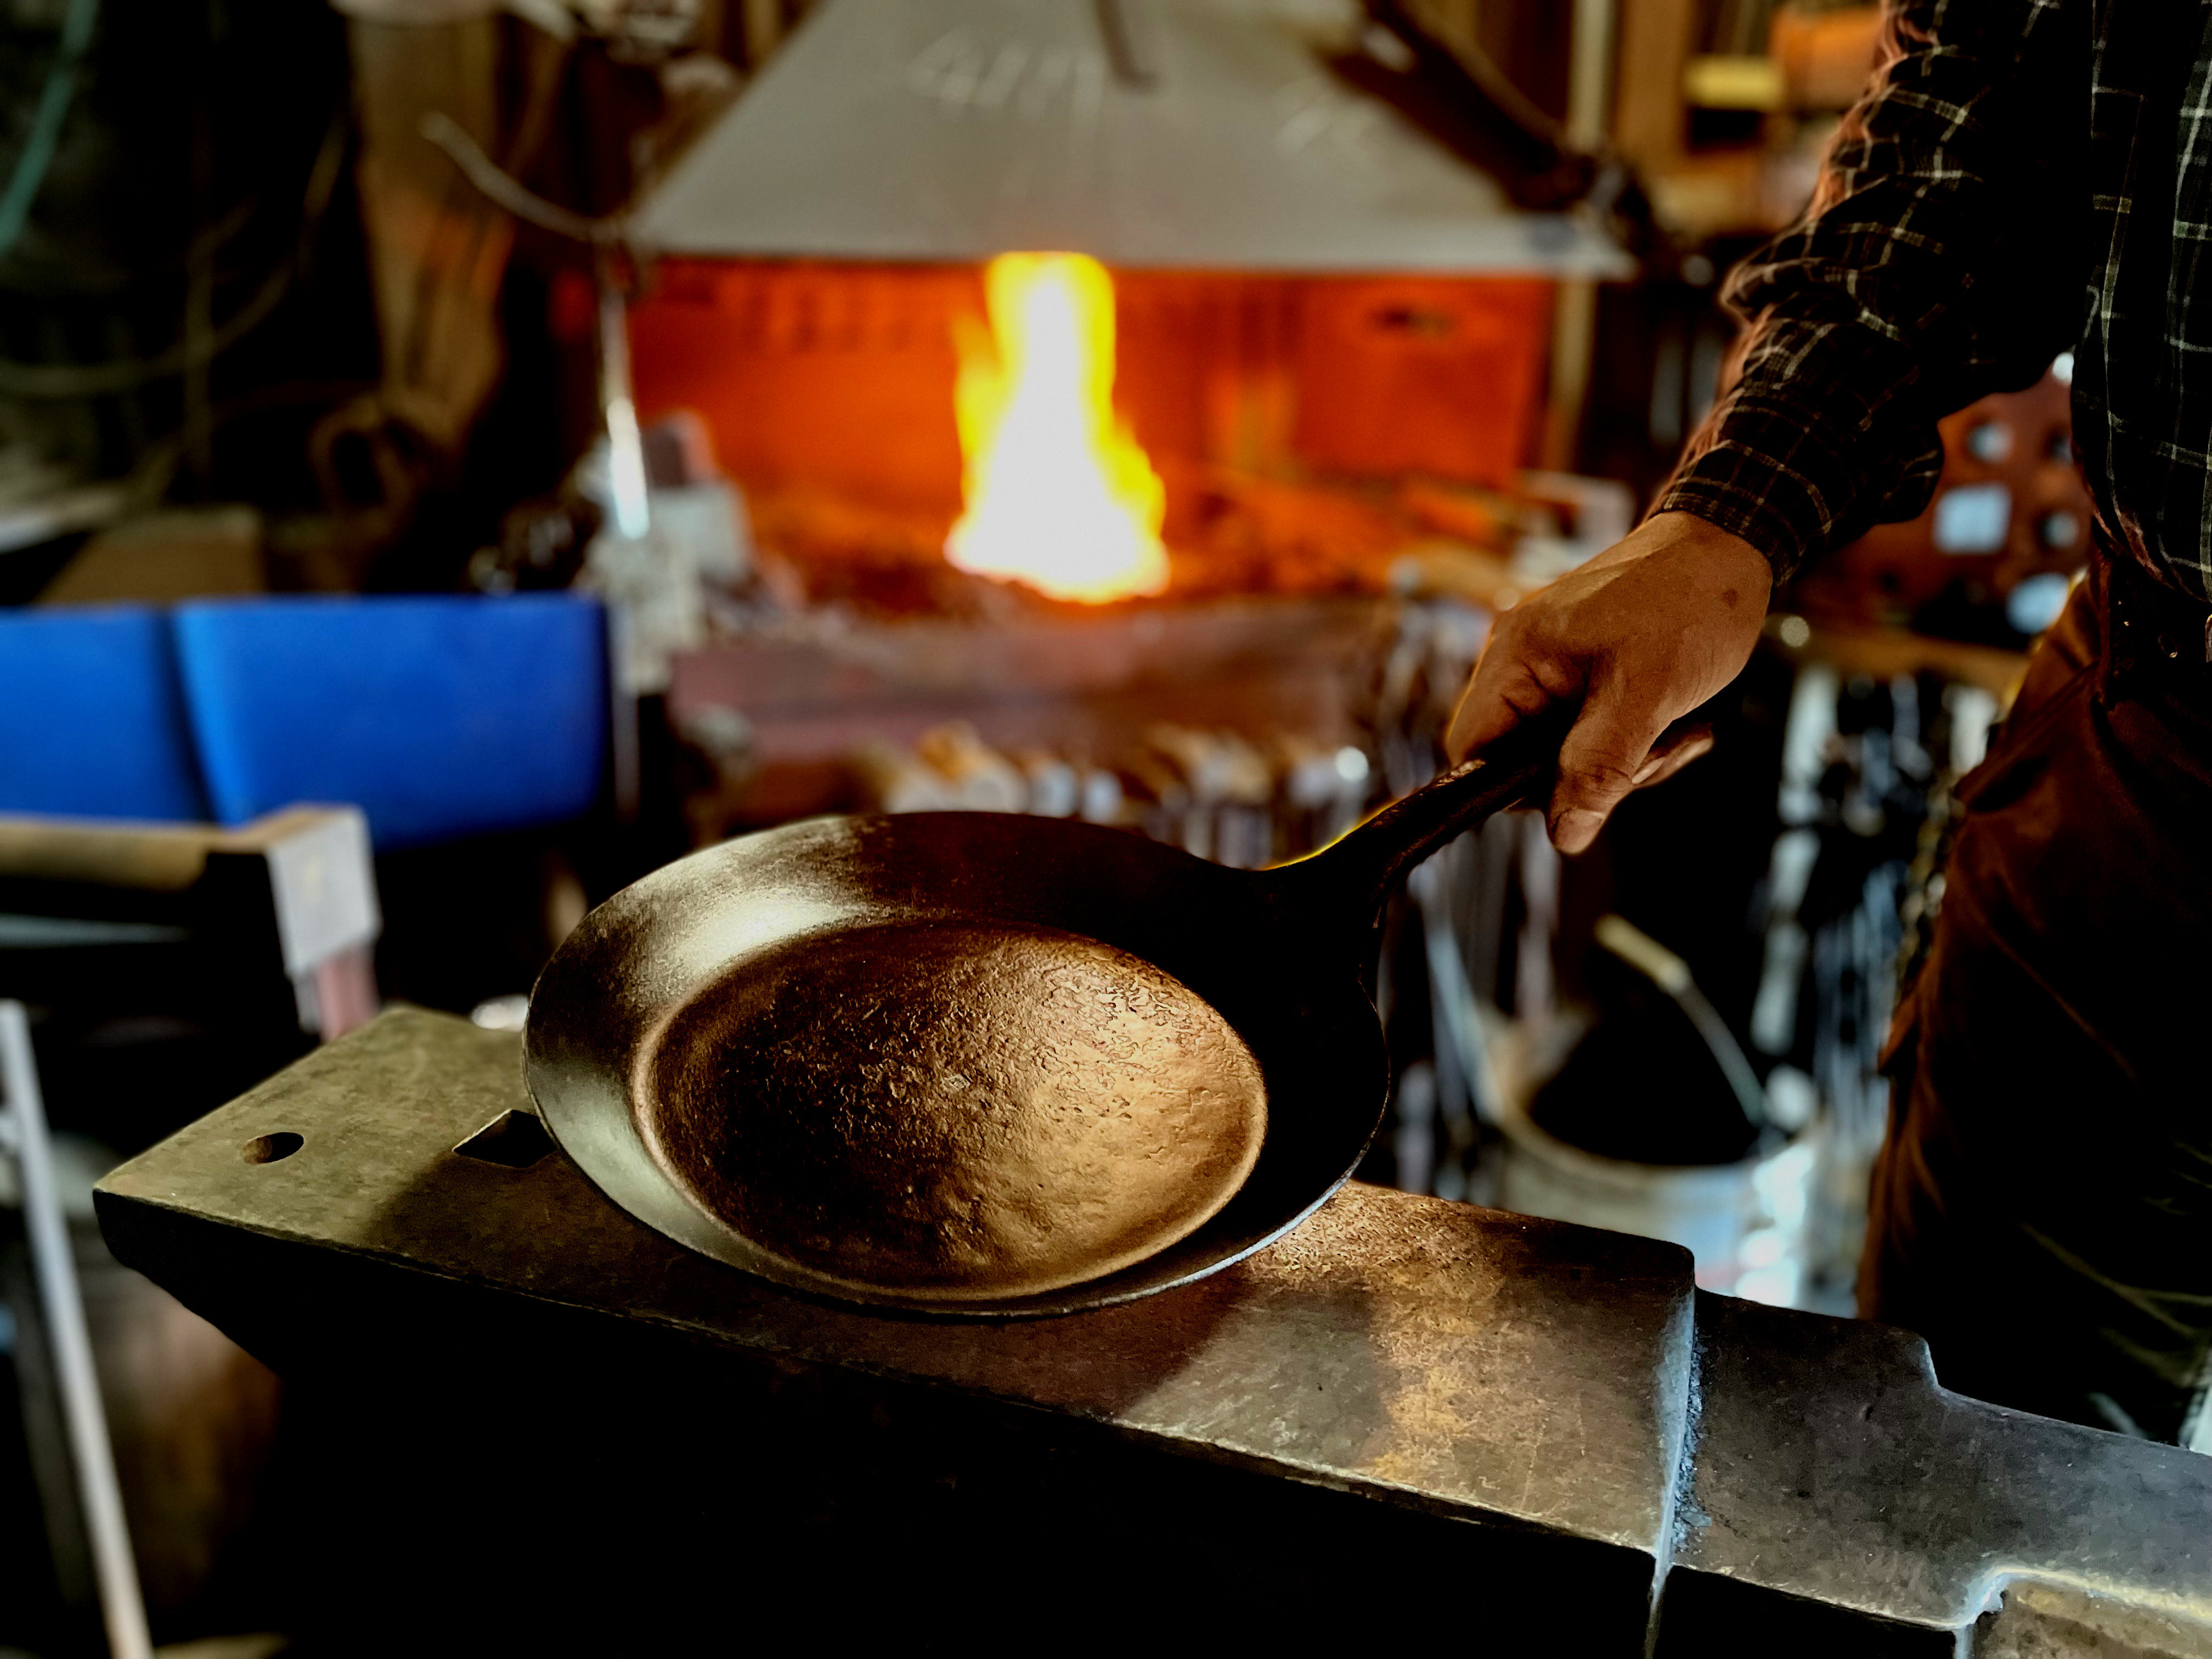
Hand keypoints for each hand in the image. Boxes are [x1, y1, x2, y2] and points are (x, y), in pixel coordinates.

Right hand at [1445, 511, 1771, 852]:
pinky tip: (1671, 723)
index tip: (1577, 795)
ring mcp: (1552, 668)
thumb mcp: (1648, 693)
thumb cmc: (1690, 599)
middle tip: (1649, 753)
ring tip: (1671, 731)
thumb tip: (1564, 833)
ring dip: (1623, 762)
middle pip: (1521, 762)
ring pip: (1564, 756)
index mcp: (1515, 656)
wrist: (1730, 545)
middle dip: (1589, 775)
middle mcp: (1522, 662)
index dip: (1513, 789)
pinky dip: (1632, 742)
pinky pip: (1590, 736)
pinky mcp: (1584, 675)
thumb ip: (1600, 766)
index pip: (1472, 751)